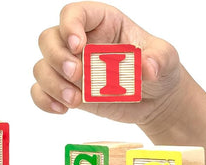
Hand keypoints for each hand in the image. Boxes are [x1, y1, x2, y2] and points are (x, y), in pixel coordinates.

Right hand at [31, 1, 182, 126]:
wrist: (154, 99)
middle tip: (77, 75)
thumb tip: (146, 68)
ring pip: (42, 67)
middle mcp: (81, 43)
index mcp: (103, 24)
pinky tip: (62, 110)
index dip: (70, 26)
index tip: (78, 46)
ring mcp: (70, 68)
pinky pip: (40, 92)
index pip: (74, 13)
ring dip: (52, 84)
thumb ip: (158, 60)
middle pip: (48, 39)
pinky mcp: (66, 91)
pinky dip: (45, 101)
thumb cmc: (157, 70)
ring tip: (75, 101)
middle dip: (57, 58)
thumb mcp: (166, 59)